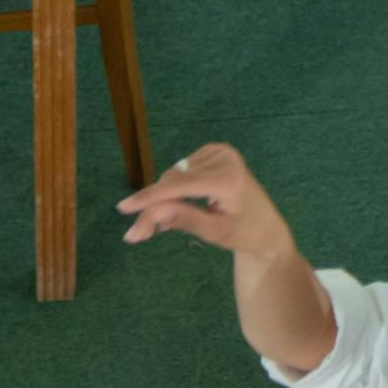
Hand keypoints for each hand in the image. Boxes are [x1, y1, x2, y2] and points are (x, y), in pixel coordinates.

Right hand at [117, 144, 291, 262]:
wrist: (264, 225)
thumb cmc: (242, 233)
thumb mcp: (214, 231)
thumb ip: (184, 219)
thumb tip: (152, 212)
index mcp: (228, 179)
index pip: (180, 186)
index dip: (149, 197)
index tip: (123, 207)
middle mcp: (224, 158)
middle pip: (173, 182)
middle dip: (152, 208)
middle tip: (137, 235)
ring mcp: (219, 152)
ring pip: (173, 177)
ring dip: (159, 200)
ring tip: (153, 227)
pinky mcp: (213, 152)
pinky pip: (180, 172)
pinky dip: (171, 190)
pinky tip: (171, 207)